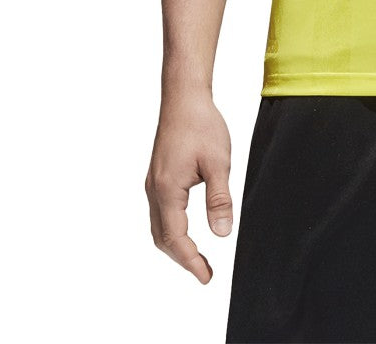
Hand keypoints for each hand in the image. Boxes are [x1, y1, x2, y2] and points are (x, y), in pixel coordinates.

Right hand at [145, 90, 234, 282]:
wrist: (184, 98)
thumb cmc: (201, 125)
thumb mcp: (219, 163)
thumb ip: (219, 200)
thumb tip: (222, 234)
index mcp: (167, 190)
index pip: (176, 238)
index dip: (191, 261)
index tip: (206, 277)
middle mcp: (154, 190)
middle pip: (162, 238)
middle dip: (182, 258)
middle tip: (205, 272)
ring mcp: (153, 183)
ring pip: (158, 226)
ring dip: (175, 245)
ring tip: (197, 258)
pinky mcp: (157, 176)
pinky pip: (159, 212)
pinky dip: (171, 229)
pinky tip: (186, 229)